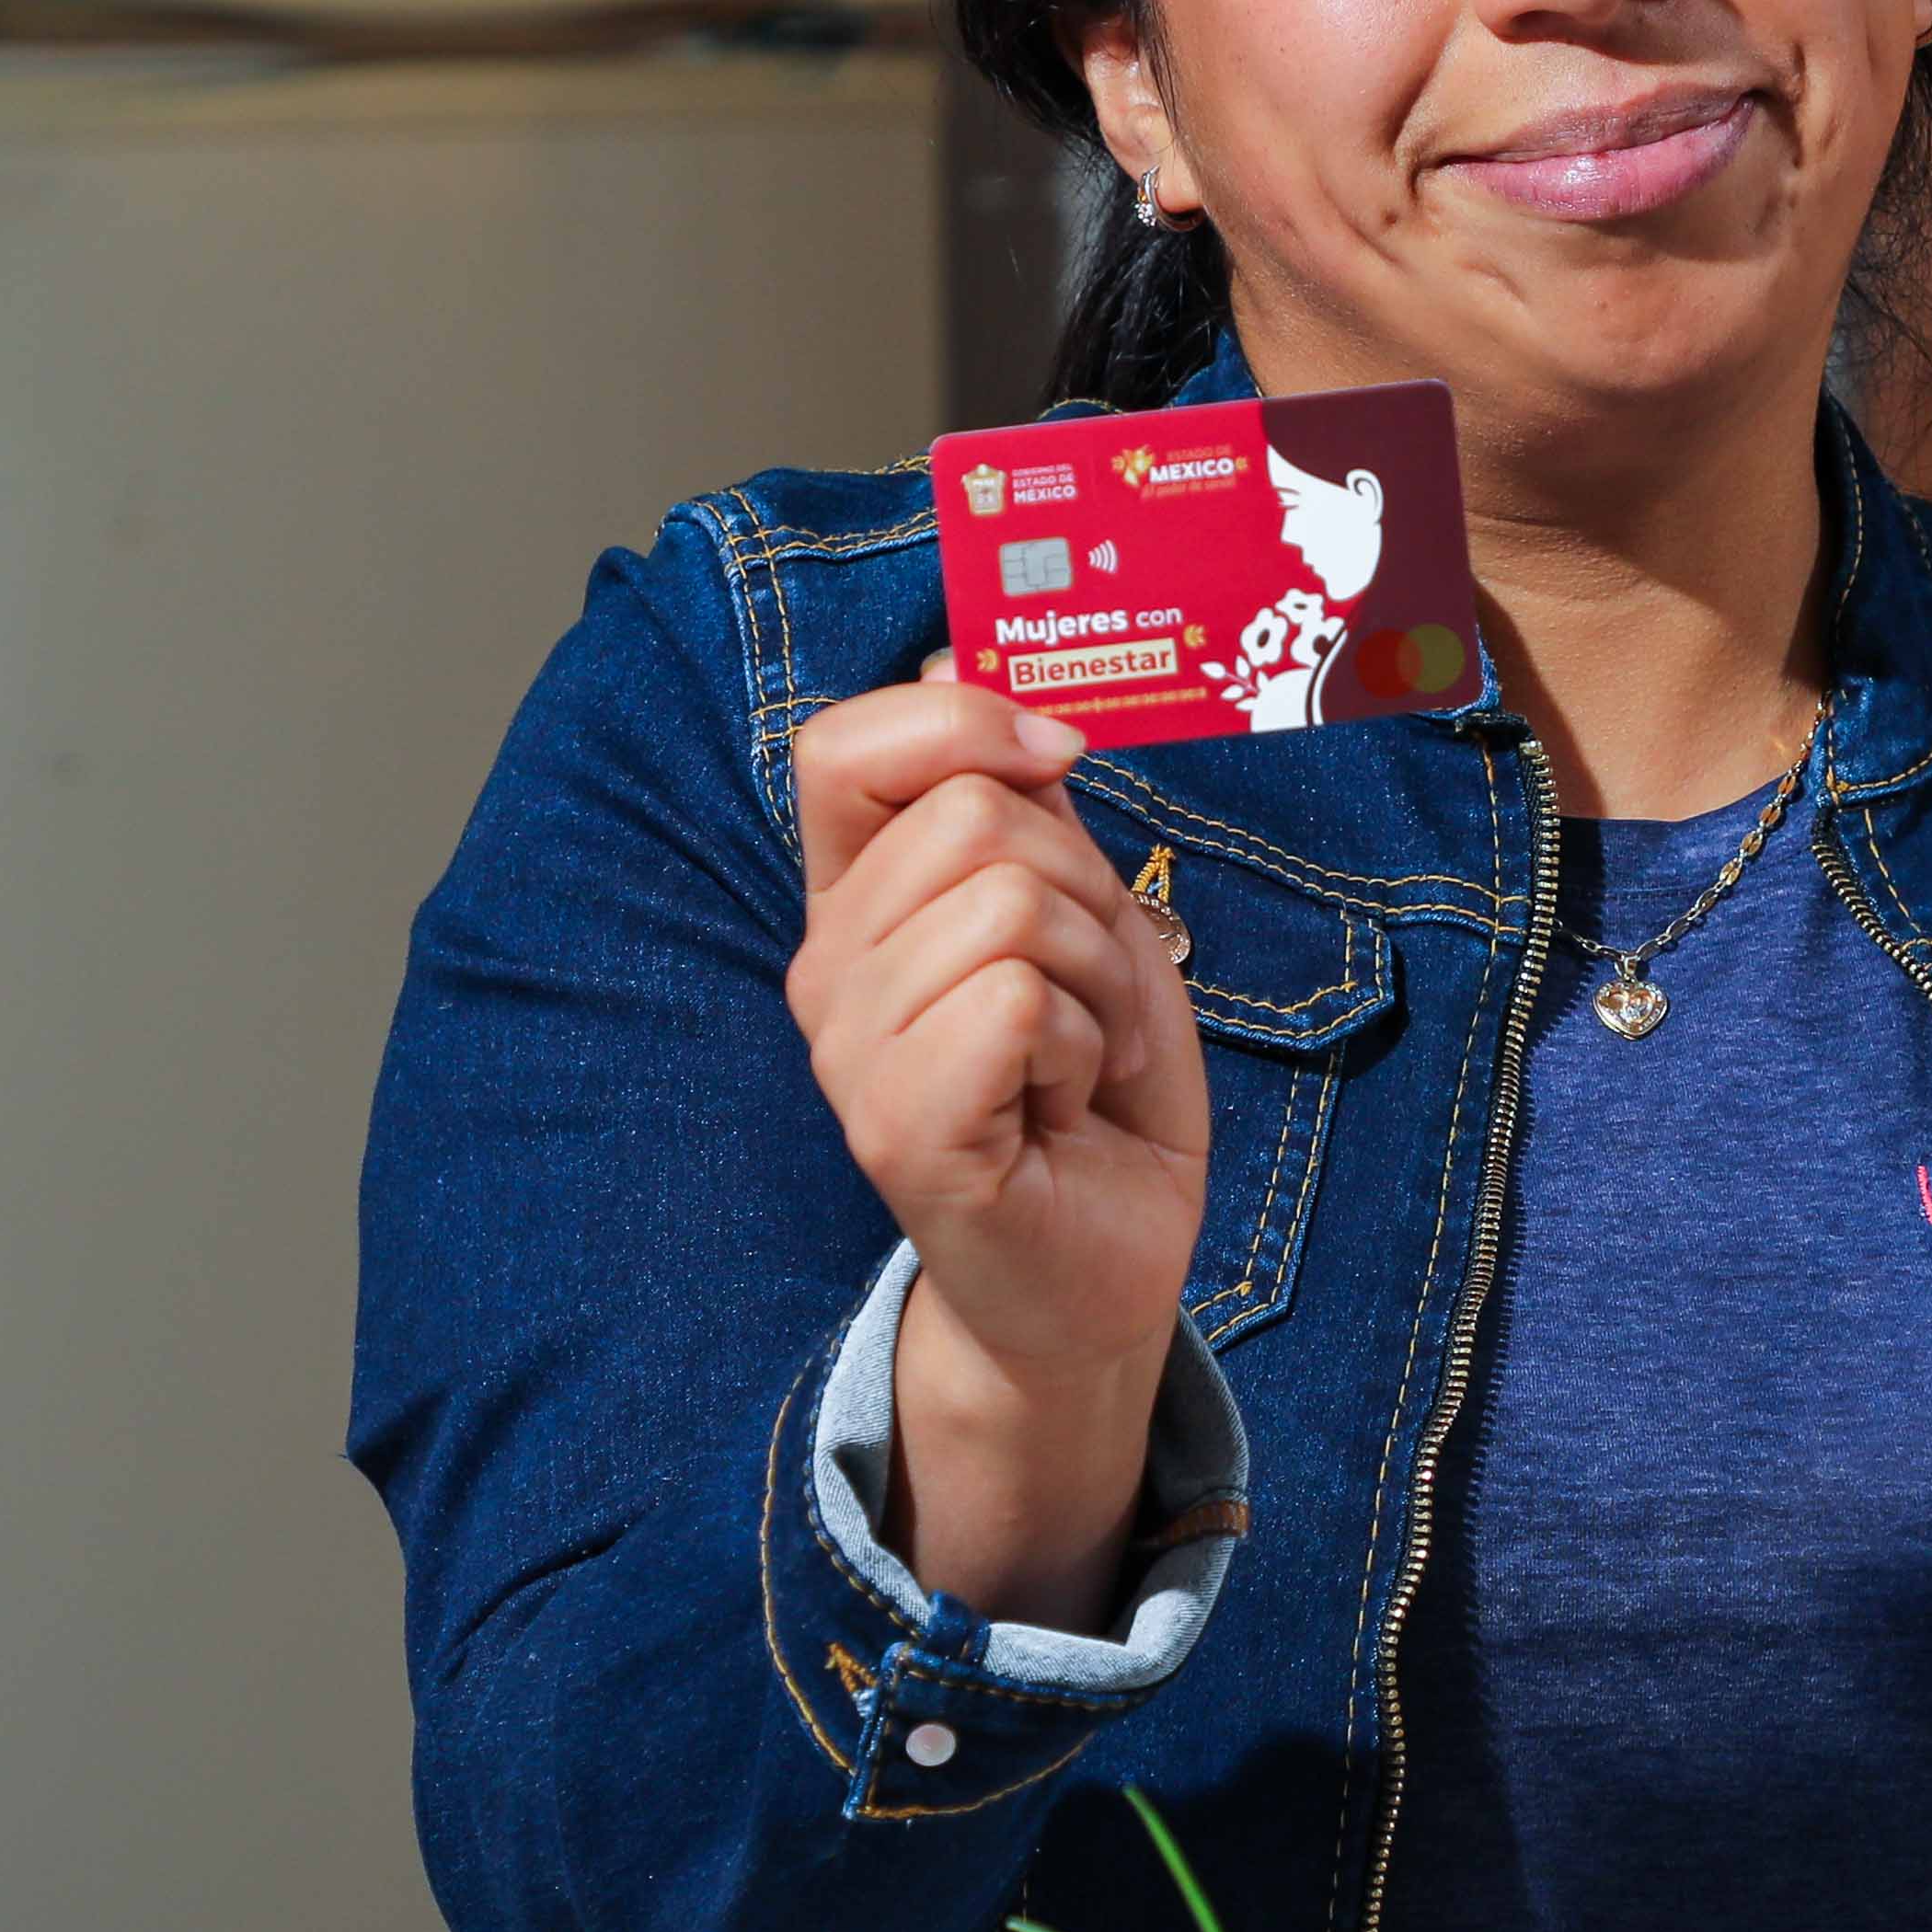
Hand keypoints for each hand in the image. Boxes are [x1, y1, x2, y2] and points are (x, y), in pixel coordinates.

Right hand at [784, 670, 1208, 1626]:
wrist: (1103, 1272)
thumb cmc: (1094, 1099)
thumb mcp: (1083, 922)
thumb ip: (1026, 809)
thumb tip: (958, 658)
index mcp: (860, 904)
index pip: (845, 746)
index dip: (961, 720)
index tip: (1059, 760)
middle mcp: (829, 971)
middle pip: (974, 815)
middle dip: (1088, 894)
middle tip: (1092, 999)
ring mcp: (850, 1051)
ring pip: (1009, 903)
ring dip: (1099, 980)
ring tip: (1080, 1060)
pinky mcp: (897, 1125)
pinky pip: (1015, 1000)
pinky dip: (1083, 1044)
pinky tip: (1064, 1107)